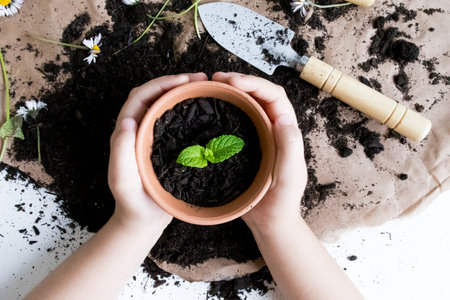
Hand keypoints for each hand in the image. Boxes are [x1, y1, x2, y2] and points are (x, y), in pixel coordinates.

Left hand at [108, 73, 207, 230]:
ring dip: (184, 92)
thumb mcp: (122, 180)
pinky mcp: (166, 144)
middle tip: (202, 79)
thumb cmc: (132, 202)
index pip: (141, 96)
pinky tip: (205, 109)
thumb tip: (127, 121)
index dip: (161, 83)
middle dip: (176, 81)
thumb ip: (121, 152)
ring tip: (207, 88)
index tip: (185, 80)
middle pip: (155, 94)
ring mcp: (153, 136)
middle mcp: (139, 129)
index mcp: (128, 132)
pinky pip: (176, 120)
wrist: (143, 220)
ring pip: (166, 104)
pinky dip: (189, 109)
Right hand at [212, 72, 306, 232]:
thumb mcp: (290, 177)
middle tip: (215, 79)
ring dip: (230, 93)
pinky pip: (235, 121)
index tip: (232, 82)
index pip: (274, 97)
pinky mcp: (245, 146)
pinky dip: (224, 110)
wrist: (271, 222)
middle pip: (258, 95)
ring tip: (210, 87)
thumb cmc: (282, 202)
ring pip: (246, 105)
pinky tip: (209, 110)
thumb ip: (290, 148)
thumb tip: (283, 118)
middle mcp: (273, 129)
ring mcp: (259, 136)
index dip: (255, 84)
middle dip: (239, 81)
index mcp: (286, 131)